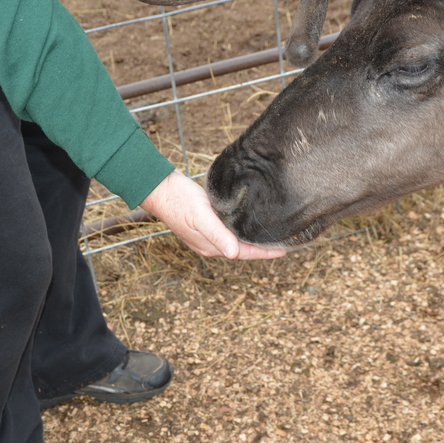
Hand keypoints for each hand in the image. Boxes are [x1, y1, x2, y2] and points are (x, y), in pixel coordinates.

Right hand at [139, 170, 285, 259]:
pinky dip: (241, 229)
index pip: (244, 253)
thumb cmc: (179, 200)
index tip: (284, 250)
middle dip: (261, 247)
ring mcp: (206, 234)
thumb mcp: (201, 216)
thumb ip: (217, 234)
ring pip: (235, 240)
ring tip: (269, 234)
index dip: (265, 252)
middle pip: (242, 249)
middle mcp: (210, 243)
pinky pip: (228, 230)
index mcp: (211, 246)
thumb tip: (234, 254)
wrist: (159, 188)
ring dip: (251, 238)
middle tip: (282, 241)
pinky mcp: (204, 223)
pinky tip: (248, 222)